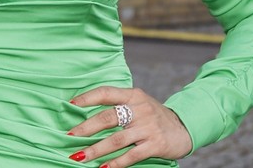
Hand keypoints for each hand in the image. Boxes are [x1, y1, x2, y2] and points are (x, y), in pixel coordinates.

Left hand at [66, 86, 192, 166]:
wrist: (184, 127)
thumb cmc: (153, 116)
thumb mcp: (139, 103)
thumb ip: (119, 104)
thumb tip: (87, 113)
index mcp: (133, 95)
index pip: (106, 92)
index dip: (87, 98)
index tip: (71, 105)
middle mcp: (140, 109)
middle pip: (108, 117)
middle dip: (86, 128)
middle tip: (69, 135)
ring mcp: (148, 127)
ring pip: (116, 140)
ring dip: (96, 150)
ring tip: (80, 157)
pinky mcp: (155, 144)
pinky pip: (131, 155)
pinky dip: (116, 163)